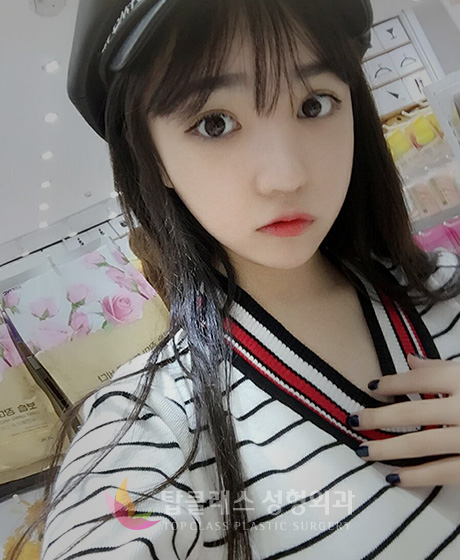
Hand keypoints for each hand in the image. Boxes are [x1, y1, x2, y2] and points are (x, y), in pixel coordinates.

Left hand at [346, 353, 459, 486]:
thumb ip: (442, 367)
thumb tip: (408, 358)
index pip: (420, 378)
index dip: (392, 383)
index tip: (370, 387)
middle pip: (413, 411)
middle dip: (378, 417)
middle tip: (353, 421)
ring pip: (422, 444)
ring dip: (388, 449)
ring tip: (363, 452)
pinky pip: (444, 473)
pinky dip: (417, 476)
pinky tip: (394, 478)